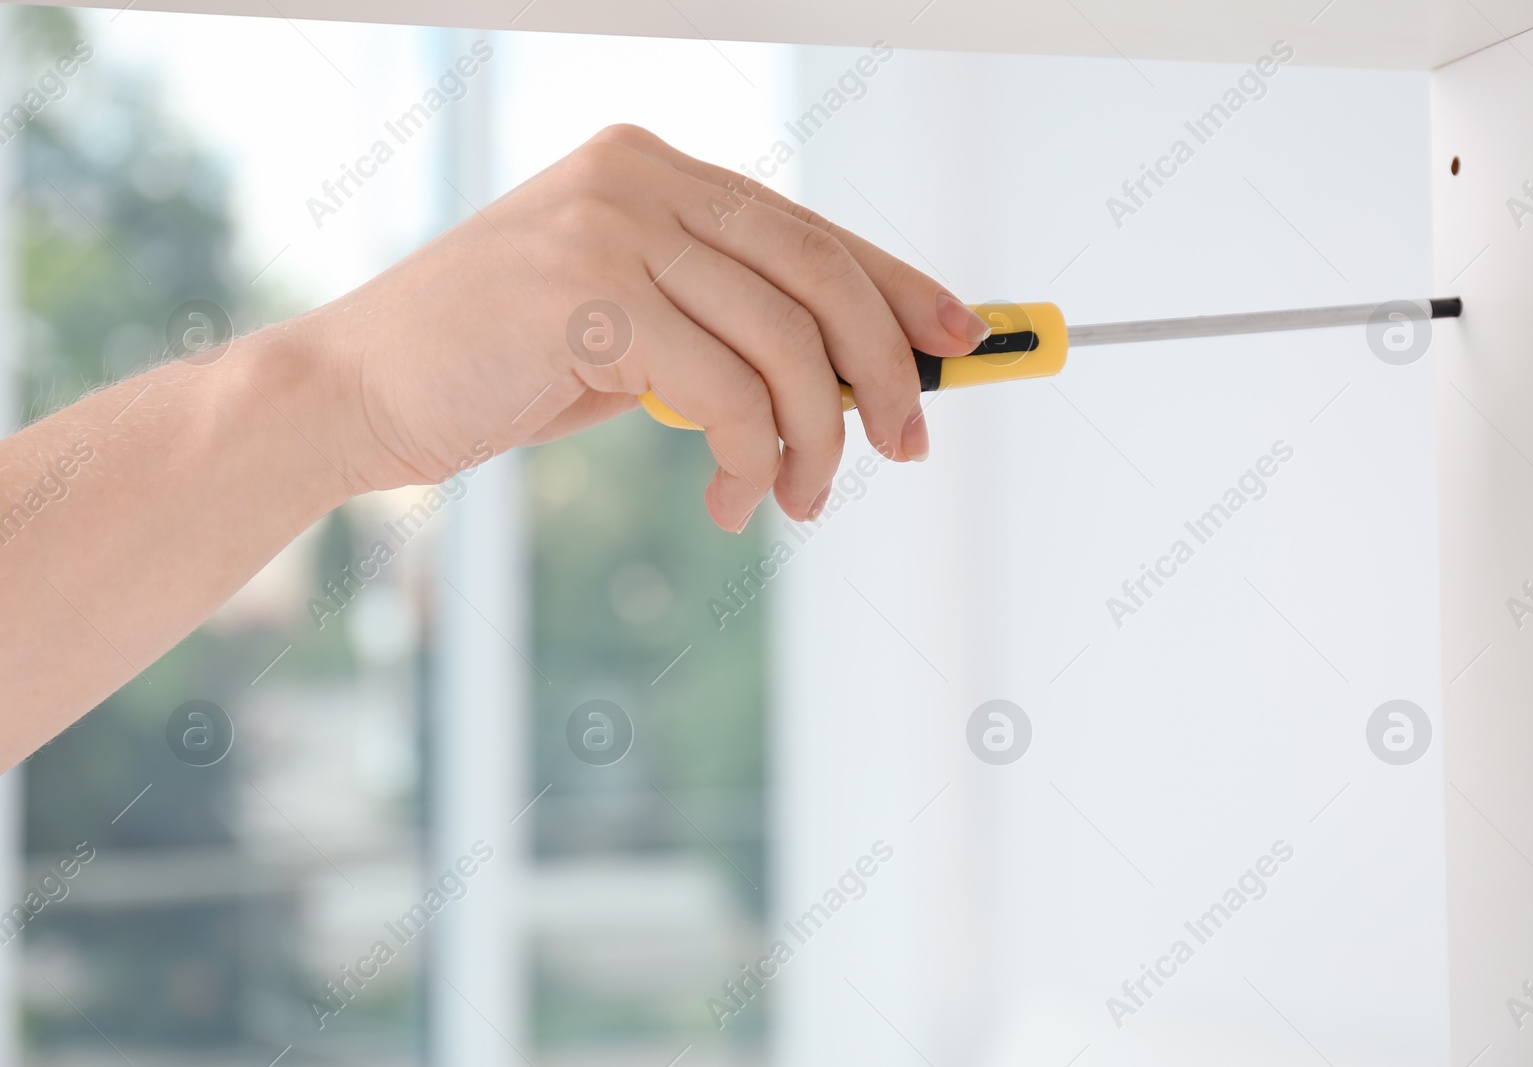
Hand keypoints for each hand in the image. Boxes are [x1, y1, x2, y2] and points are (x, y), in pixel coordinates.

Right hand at [291, 124, 991, 530]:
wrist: (356, 391)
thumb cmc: (498, 367)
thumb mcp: (629, 330)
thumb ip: (722, 327)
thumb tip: (854, 374)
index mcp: (655, 169)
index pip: (809, 227)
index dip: (900, 284)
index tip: (964, 338)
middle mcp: (639, 177)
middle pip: (817, 270)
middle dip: (885, 367)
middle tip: (911, 444)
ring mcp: (610, 226)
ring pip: (782, 337)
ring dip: (817, 436)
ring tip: (803, 497)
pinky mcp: (586, 294)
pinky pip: (725, 389)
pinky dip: (752, 456)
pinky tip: (733, 496)